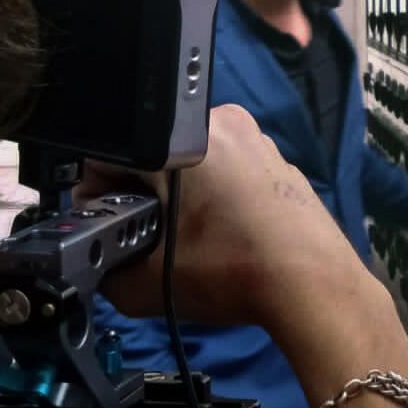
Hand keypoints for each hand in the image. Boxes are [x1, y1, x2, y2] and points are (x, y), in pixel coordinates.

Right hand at [83, 105, 394, 345]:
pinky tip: (224, 233)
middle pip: (150, 154)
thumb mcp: (146, 285)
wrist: (313, 284)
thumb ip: (106, 274)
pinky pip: (226, 169)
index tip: (107, 228)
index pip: (107, 154)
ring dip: (179, 197)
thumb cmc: (234, 272)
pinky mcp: (277, 158)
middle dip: (140, 198)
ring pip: (190, 162)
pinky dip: (215, 196)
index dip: (95, 197)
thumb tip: (100, 266)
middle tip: (150, 241)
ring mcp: (255, 137)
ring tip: (190, 241)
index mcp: (179, 137)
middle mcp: (220, 122)